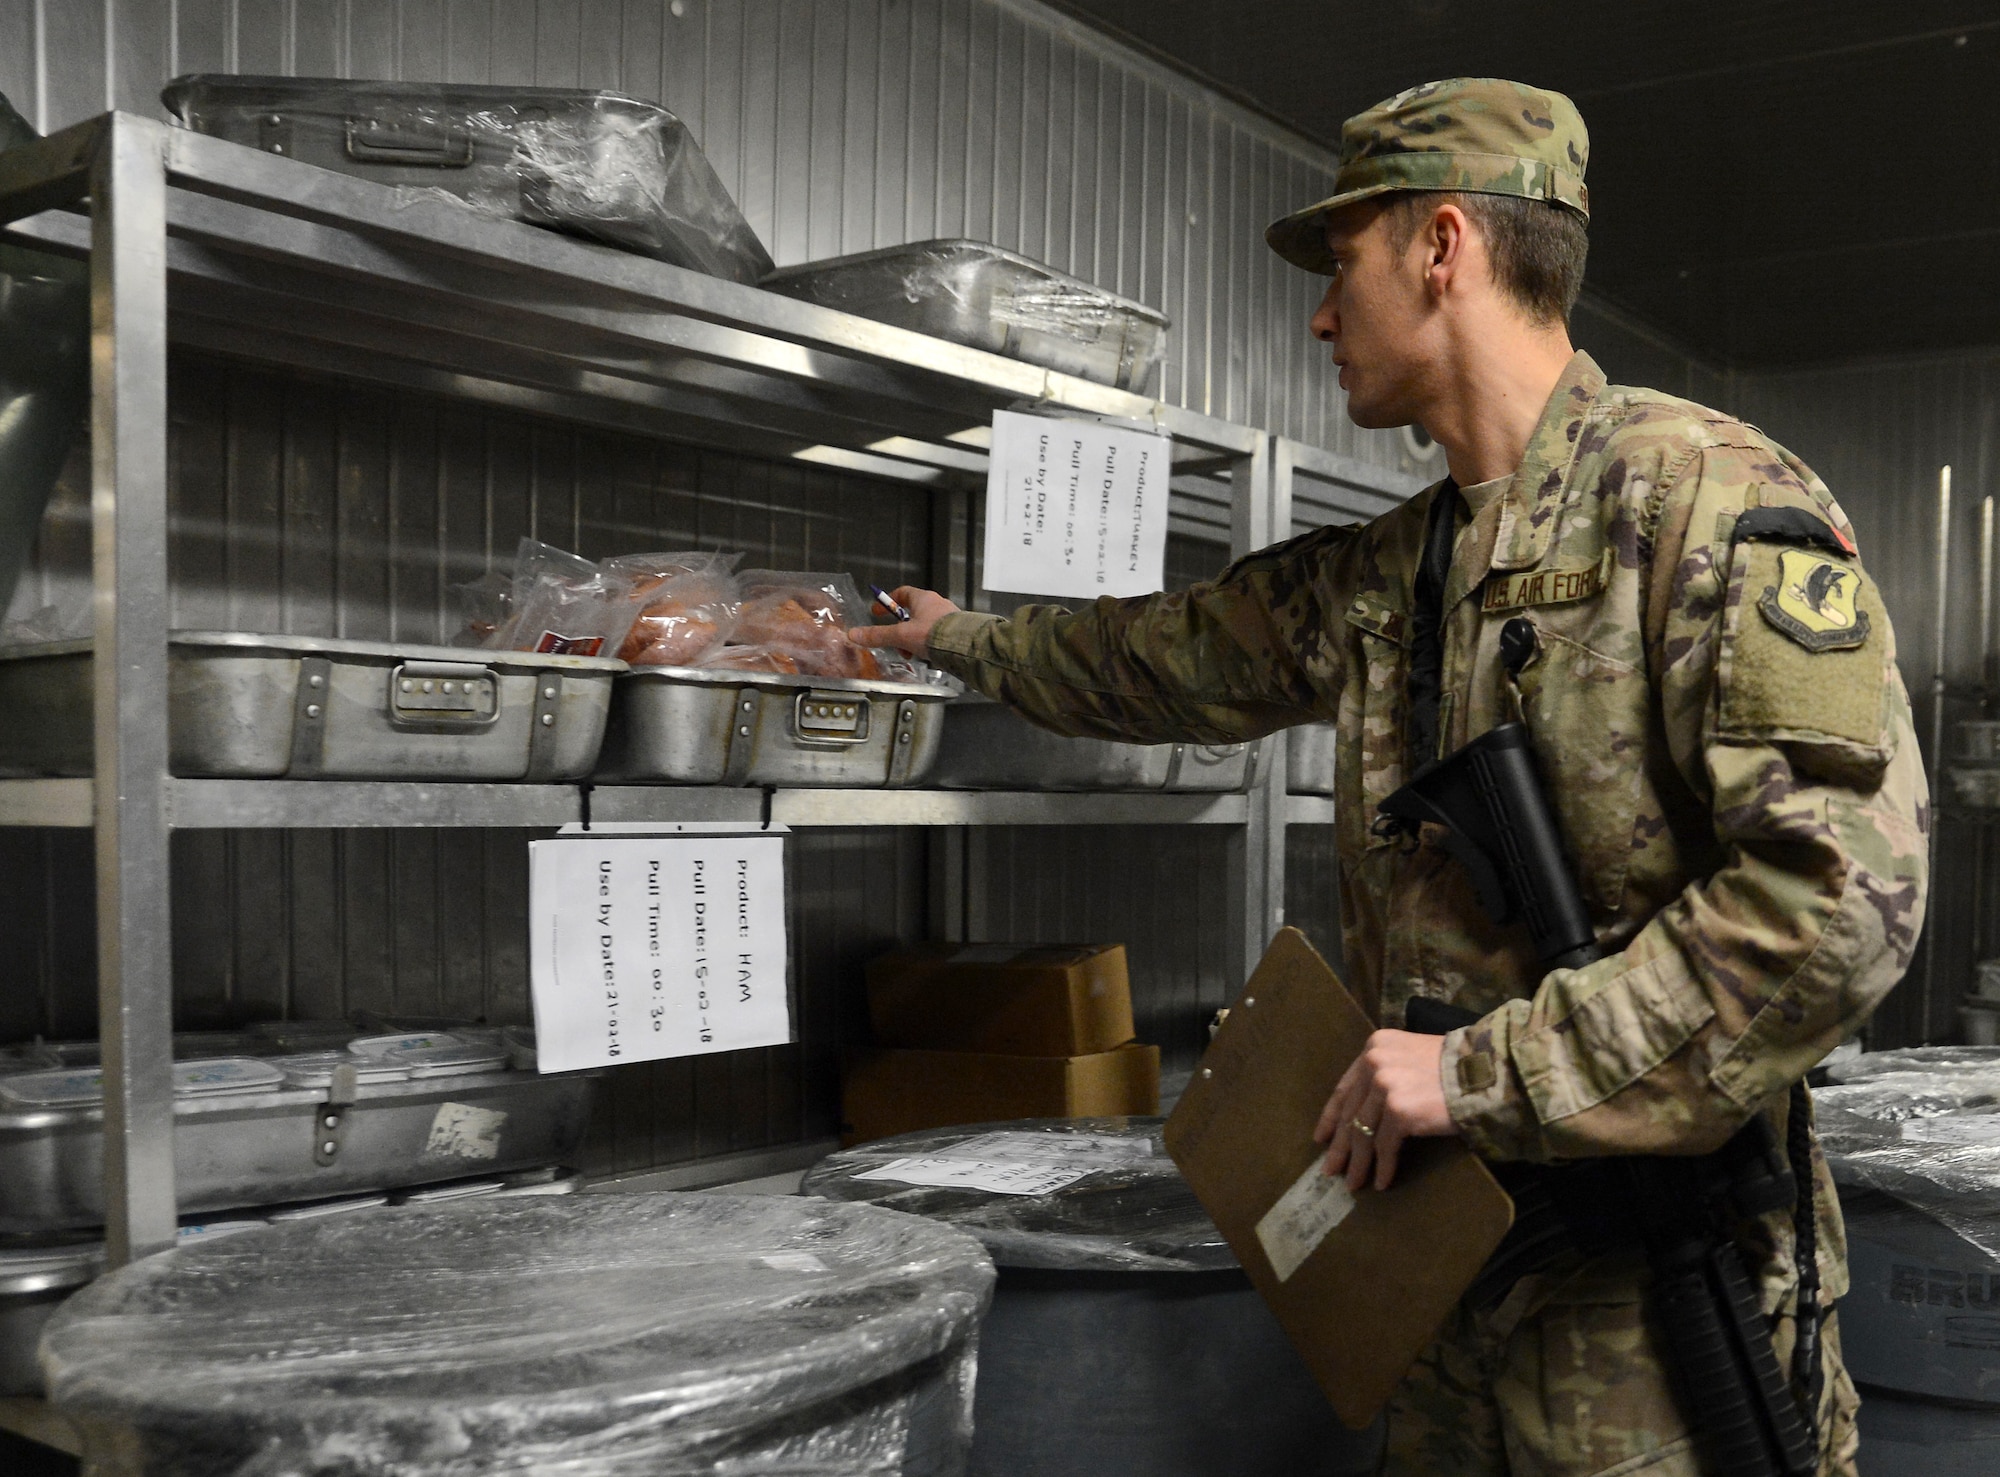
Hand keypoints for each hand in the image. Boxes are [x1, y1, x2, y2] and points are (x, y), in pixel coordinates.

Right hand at [846, 586, 960, 657]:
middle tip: (894, 640)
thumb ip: (878, 635)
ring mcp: (948, 617)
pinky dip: (926, 644)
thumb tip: (856, 634)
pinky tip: (925, 655)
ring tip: (910, 653)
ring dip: (912, 639)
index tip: (877, 612)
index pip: (902, 593)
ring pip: (923, 626)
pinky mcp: (955, 631)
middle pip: (912, 612)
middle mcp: (937, 604)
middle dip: (900, 629)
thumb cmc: (936, 634)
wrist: (964, 646)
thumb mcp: (901, 636)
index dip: (887, 602)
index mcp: (923, 598)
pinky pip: (936, 635)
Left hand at [1313, 1029, 1458, 1190]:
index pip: (1345, 1088)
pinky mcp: (1399, 1110)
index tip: (1321, 1138)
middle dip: (1340, 1146)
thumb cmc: (1456, 1069)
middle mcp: (1374, 1062)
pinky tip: (1382, 1182)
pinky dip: (1383, 1167)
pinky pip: (1385, 1147)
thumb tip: (1366, 1112)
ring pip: (1363, 1133)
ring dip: (1358, 1163)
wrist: (1488, 1073)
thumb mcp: (1412, 1057)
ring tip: (1354, 1183)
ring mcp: (1385, 1086)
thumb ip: (1387, 1073)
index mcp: (1375, 1046)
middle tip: (1330, 1170)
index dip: (1331, 1116)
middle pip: (1351, 1113)